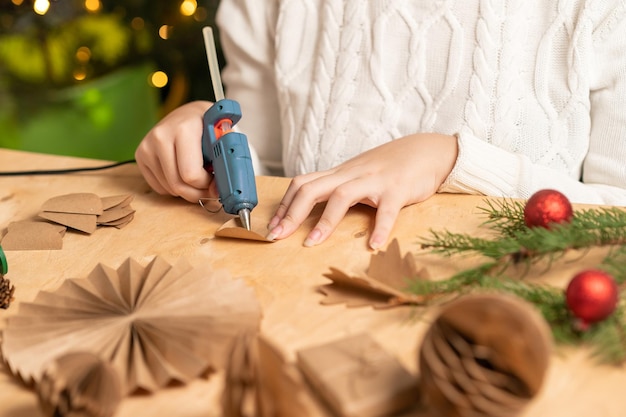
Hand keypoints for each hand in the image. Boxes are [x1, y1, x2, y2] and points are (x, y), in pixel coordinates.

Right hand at [135, 101, 216, 202]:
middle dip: (197, 192)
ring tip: (197, 177)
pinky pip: (159, 187)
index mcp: (183, 129)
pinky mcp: (141, 155)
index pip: (191, 174)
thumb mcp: (223, 138)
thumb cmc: (209, 127)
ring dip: (187, 190)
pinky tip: (182, 173)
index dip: (207, 184)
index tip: (215, 180)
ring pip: (168, 188)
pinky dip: (173, 187)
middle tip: (209, 187)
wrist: (191, 115)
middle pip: (177, 185)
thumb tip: (217, 190)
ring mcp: (147, 146)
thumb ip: (225, 162)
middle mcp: (160, 136)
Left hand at [266, 133, 457, 248]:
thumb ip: (337, 188)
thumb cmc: (389, 167)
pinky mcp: (398, 189)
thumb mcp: (357, 175)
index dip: (284, 205)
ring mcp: (374, 181)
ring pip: (342, 195)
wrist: (425, 150)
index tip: (272, 226)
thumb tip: (311, 207)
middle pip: (312, 188)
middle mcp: (351, 175)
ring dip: (325, 221)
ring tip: (312, 244)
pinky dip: (380, 228)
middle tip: (277, 237)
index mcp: (340, 174)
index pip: (303, 184)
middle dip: (292, 213)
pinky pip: (387, 210)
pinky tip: (374, 246)